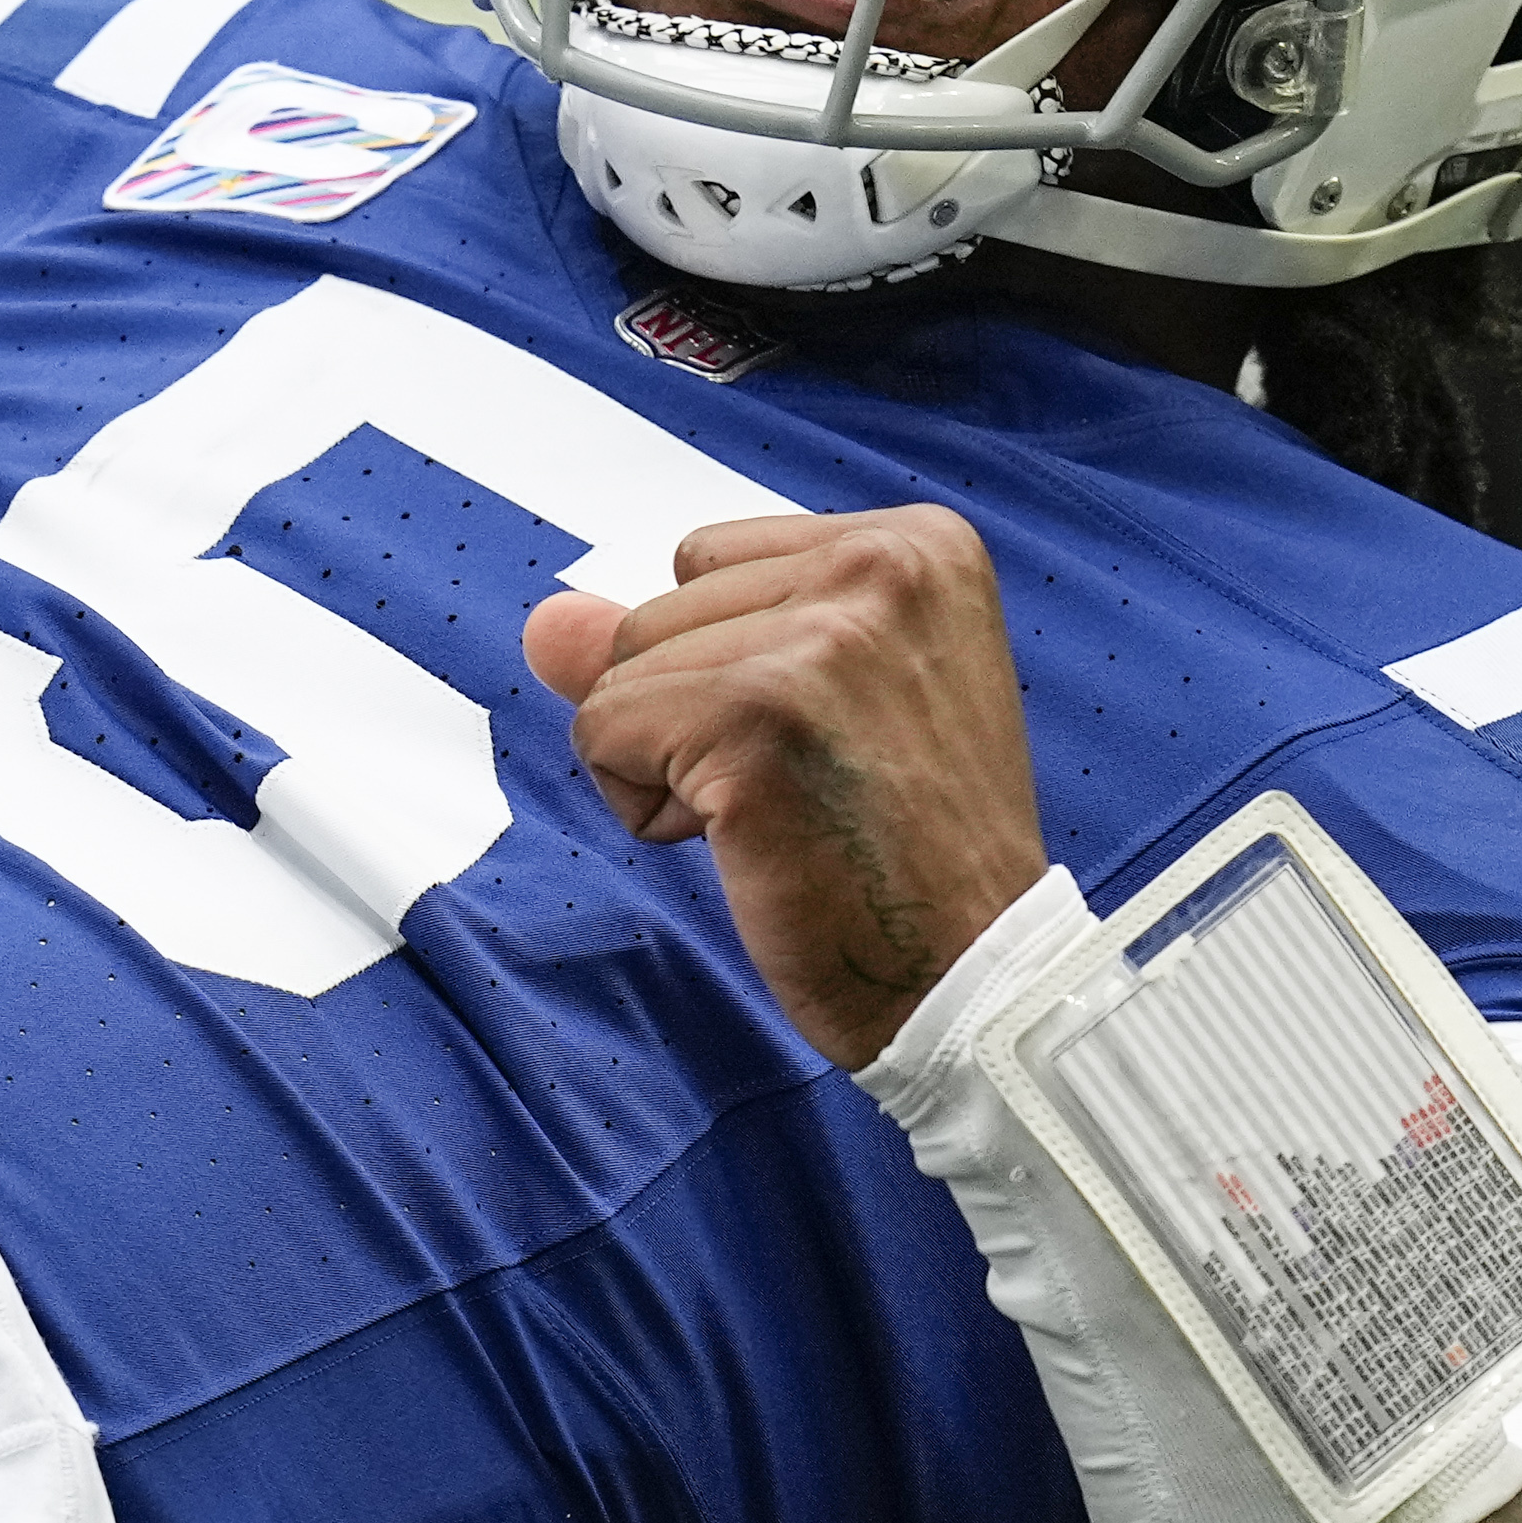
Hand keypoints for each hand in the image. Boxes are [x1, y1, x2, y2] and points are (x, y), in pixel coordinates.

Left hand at [515, 505, 1047, 1068]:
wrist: (973, 976)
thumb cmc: (903, 849)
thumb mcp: (814, 699)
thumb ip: (681, 637)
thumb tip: (548, 621)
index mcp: (916, 545)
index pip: (707, 562)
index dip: (733, 667)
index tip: (837, 737)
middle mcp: (880, 570)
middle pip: (657, 611)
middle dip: (695, 714)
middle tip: (816, 789)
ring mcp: (819, 643)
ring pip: (620, 673)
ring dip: (672, 763)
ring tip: (791, 812)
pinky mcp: (753, 720)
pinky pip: (602, 733)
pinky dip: (646, 806)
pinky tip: (752, 840)